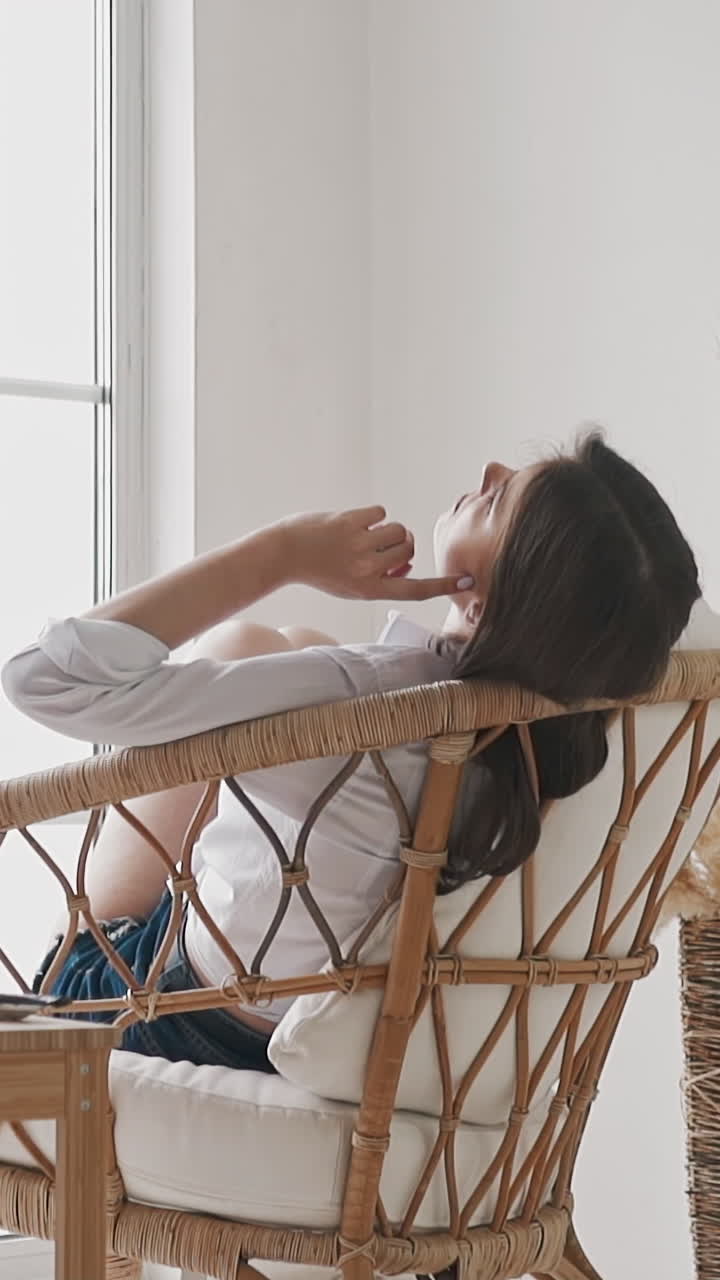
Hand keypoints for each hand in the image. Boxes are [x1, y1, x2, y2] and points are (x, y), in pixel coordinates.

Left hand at [280, 506, 471, 601]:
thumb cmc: (320, 570)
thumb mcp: (352, 585)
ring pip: (398, 529)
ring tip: (364, 534)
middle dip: (400, 544)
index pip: (415, 590)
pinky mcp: (351, 522)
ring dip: (388, 529)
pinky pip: (381, 513)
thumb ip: (382, 577)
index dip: (442, 586)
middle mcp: (368, 569)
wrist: (285, 554)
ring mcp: (360, 545)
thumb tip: (407, 561)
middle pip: (409, 548)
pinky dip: (372, 516)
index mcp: (370, 590)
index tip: (467, 580)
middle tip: (379, 545)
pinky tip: (353, 523)